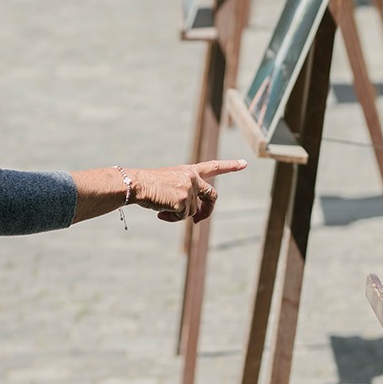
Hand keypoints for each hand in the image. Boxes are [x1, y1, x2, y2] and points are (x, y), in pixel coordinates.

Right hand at [131, 159, 246, 222]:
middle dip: (207, 211)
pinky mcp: (184, 201)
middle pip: (212, 196)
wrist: (137, 184)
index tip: (245, 163)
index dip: (230, 165)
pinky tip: (160, 212)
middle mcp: (193, 178)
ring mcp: (189, 189)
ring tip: (162, 208)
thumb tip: (195, 214)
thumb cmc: (149, 185)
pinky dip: (172, 218)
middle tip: (197, 220)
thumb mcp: (171, 184)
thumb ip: (186, 193)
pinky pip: (183, 217)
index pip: (213, 167)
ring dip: (178, 215)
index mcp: (189, 171)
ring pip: (192, 211)